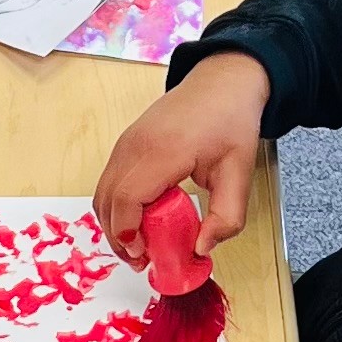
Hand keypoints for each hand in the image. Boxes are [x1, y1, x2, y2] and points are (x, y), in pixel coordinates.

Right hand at [94, 50, 270, 264]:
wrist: (222, 82)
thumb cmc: (230, 120)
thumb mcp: (239, 172)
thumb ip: (226, 215)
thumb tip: (201, 248)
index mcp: (163, 151)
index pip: (127, 198)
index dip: (128, 232)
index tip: (144, 253)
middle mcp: (134, 146)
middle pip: (107, 201)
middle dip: (118, 237)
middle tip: (141, 259)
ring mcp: (125, 144)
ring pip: (102, 194)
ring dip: (114, 224)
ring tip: (138, 245)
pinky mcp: (124, 145)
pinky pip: (109, 183)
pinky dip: (116, 207)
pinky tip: (137, 220)